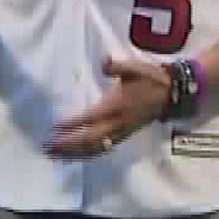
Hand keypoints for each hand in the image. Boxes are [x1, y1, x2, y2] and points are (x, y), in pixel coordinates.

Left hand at [47, 55, 169, 158]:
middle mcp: (118, 123)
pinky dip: (88, 154)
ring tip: (54, 155)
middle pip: (89, 139)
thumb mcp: (135, 68)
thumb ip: (118, 67)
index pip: (90, 118)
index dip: (72, 124)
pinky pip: (104, 149)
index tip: (54, 128)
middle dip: (67, 144)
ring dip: (74, 153)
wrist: (172, 94)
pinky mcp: (124, 136)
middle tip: (46, 146)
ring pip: (95, 147)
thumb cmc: (150, 78)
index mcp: (117, 106)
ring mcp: (121, 132)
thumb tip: (104, 62)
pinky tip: (75, 157)